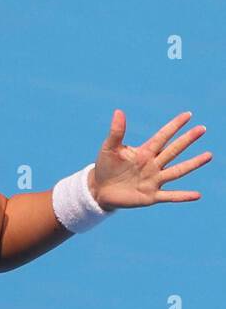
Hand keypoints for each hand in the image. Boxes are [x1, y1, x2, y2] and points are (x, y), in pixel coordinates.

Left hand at [91, 110, 211, 209]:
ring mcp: (154, 181)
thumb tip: (118, 112)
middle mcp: (153, 165)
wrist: (99, 190)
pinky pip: (170, 196)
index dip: (174, 126)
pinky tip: (197, 195)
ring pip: (177, 171)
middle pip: (173, 151)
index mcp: (145, 152)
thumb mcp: (109, 149)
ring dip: (192, 164)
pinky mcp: (150, 197)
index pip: (162, 136)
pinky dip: (183, 196)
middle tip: (202, 129)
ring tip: (208, 155)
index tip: (188, 115)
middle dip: (187, 140)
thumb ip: (116, 132)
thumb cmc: (106, 167)